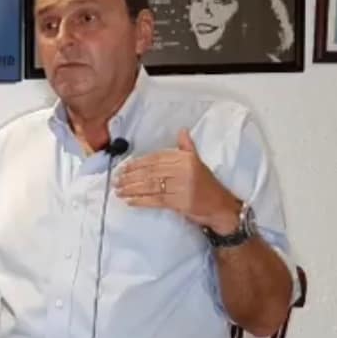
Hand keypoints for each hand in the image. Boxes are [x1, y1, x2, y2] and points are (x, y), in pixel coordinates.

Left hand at [114, 129, 239, 232]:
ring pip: (151, 186)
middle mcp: (184, 170)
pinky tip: (130, 201)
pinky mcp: (180, 202)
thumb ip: (187, 147)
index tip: (123, 167)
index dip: (138, 163)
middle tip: (116, 180)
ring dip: (132, 189)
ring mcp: (182, 186)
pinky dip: (141, 201)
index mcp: (186, 159)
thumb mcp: (198, 162)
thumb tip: (182, 131)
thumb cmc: (207, 185)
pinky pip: (156, 200)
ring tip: (119, 190)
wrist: (221, 206)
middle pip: (151, 172)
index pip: (156, 158)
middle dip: (130, 177)